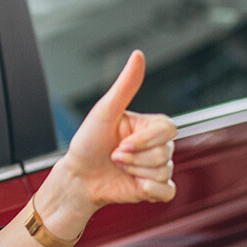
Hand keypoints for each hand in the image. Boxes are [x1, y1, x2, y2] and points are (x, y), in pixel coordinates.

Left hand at [59, 50, 176, 216]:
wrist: (78, 177)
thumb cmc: (87, 142)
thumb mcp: (104, 111)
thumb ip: (125, 86)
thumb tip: (138, 55)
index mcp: (148, 126)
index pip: (168, 129)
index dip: (144, 141)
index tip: (121, 144)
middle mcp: (156, 145)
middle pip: (165, 153)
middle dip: (133, 158)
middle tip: (113, 156)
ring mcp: (156, 167)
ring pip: (163, 171)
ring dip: (134, 172)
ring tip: (117, 167)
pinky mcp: (155, 188)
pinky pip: (167, 191)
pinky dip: (150, 191)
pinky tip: (133, 185)